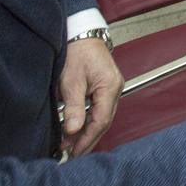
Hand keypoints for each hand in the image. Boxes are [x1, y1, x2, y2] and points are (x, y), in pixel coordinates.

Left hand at [59, 37, 123, 156]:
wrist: (80, 32)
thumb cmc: (76, 51)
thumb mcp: (71, 80)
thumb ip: (74, 107)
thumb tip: (73, 131)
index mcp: (110, 87)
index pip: (101, 121)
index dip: (87, 139)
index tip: (73, 152)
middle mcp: (115, 88)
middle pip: (103, 121)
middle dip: (87, 139)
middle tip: (70, 153)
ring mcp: (112, 87)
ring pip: (101, 116)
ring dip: (86, 131)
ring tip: (69, 144)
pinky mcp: (105, 86)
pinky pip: (99, 109)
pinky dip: (87, 120)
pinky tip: (76, 127)